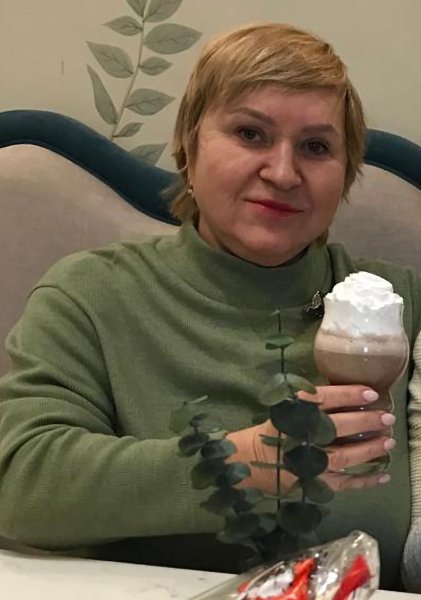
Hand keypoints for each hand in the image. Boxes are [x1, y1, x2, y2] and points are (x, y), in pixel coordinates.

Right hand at [226, 384, 393, 493]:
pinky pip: (343, 482)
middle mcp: (301, 435)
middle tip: (386, 417)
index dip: (348, 394)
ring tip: (388, 442)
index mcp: (292, 412)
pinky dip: (365, 480)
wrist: (249, 461)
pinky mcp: (313, 483)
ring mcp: (308, 461)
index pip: (323, 399)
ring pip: (345, 455)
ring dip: (369, 449)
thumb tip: (350, 397)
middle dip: (365, 420)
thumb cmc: (273, 430)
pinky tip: (383, 475)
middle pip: (338, 426)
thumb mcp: (286, 407)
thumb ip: (311, 402)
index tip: (370, 392)